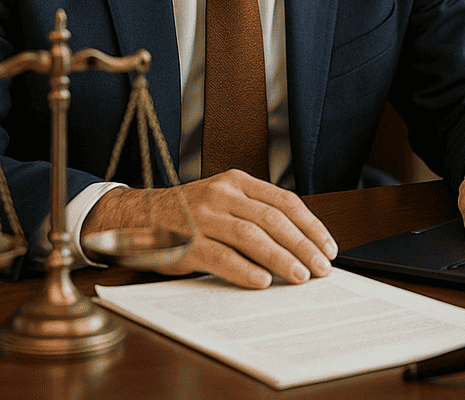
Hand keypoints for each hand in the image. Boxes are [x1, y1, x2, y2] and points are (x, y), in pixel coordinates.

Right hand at [82, 170, 337, 288]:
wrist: (136, 217)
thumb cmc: (189, 214)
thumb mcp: (224, 201)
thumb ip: (255, 213)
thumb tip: (301, 245)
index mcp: (236, 182)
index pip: (285, 201)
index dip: (311, 226)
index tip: (328, 247)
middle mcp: (220, 195)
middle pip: (273, 220)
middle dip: (303, 246)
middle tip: (321, 268)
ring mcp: (202, 217)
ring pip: (251, 237)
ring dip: (281, 259)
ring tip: (300, 277)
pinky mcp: (185, 242)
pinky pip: (221, 257)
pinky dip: (245, 270)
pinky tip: (263, 282)